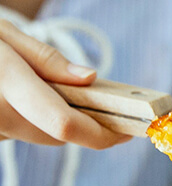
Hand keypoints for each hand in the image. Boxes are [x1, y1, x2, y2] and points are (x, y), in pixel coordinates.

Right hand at [0, 19, 129, 148]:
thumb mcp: (1, 34)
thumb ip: (44, 59)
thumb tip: (89, 78)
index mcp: (4, 82)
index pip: (64, 124)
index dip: (103, 133)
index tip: (130, 131)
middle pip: (57, 136)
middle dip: (88, 127)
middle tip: (114, 111)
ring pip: (39, 135)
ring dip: (59, 120)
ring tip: (67, 93)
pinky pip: (19, 130)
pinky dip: (33, 118)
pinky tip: (32, 98)